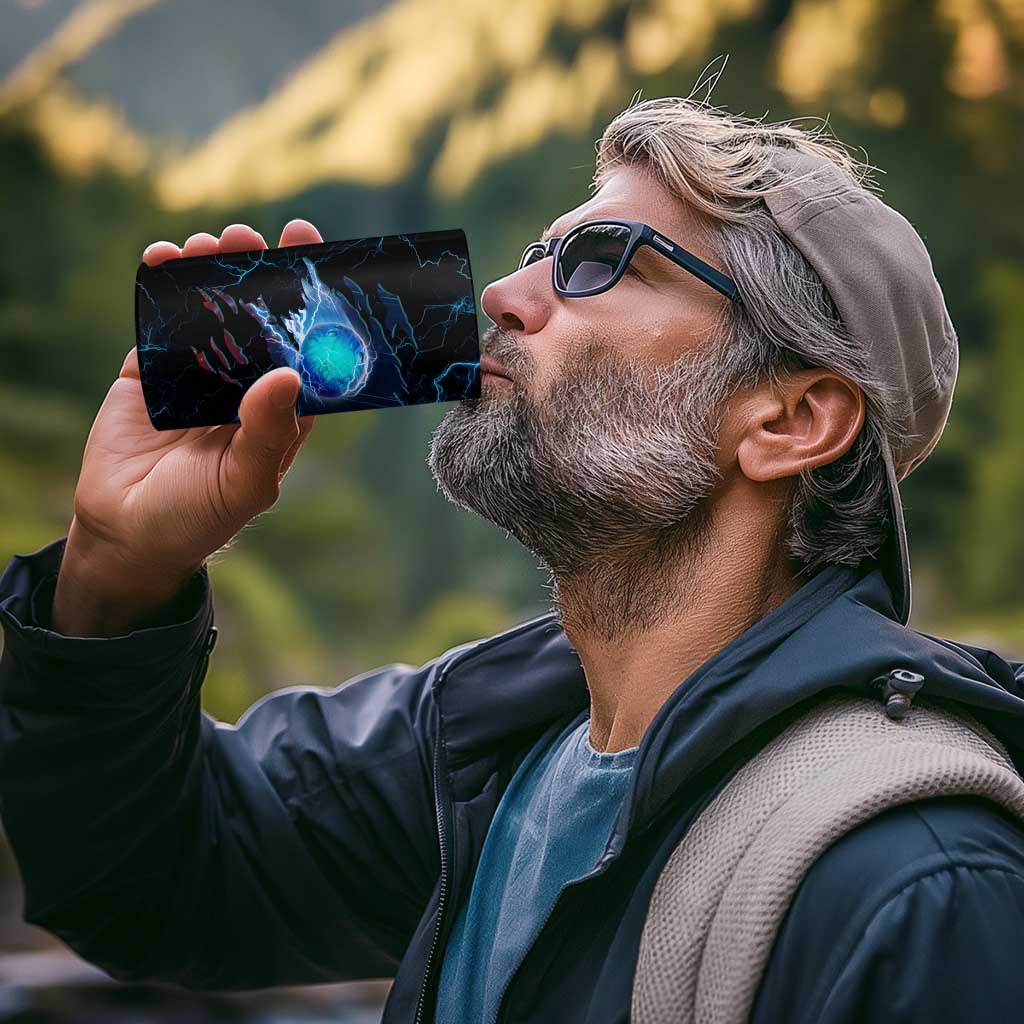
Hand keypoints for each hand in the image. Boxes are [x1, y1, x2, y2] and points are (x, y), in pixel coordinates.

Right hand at [53, 220, 322, 634]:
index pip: (305, 347)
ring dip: (211, 272)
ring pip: (211, 311)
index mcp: (281, 409)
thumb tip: (287, 375)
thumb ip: (268, 432)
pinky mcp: (152, 370)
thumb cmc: (199, 517)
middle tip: (251, 237)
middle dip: (256, 274)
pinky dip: (161, 288)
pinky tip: (163, 259)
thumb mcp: (245, 483)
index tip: (314, 256)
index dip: (311, 303)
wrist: (126, 535)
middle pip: (258, 318)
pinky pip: (160, 321)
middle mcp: (245, 384)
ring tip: (210, 243)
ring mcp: (198, 374)